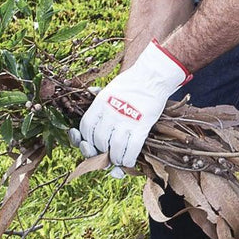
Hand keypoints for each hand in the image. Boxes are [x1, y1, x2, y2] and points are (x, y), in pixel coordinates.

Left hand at [75, 41, 189, 168]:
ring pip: (114, 148)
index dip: (86, 140)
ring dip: (115, 159)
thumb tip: (89, 93)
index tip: (92, 144)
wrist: (152, 77)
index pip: (86, 127)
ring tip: (117, 160)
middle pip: (98, 141)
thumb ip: (99, 97)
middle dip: (100, 152)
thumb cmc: (131, 83)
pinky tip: (128, 161)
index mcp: (100, 103)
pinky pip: (131, 149)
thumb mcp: (110, 88)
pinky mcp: (142, 126)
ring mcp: (126, 120)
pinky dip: (128, 159)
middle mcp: (110, 113)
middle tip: (106, 155)